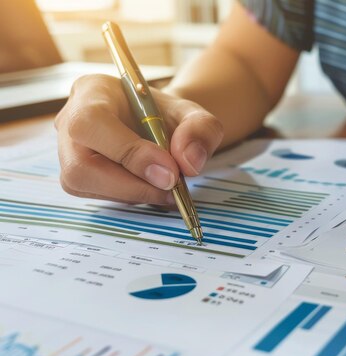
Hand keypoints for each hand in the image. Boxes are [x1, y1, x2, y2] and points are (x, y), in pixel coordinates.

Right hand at [55, 74, 222, 204]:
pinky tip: (152, 188)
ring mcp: (67, 150)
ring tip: (167, 188)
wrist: (158, 125)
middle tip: (171, 187)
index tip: (169, 171)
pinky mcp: (75, 176)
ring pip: (84, 184)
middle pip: (80, 165)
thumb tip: (188, 163)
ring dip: (133, 194)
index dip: (128, 152)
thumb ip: (200, 130)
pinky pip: (95, 195)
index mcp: (92, 91)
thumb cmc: (168, 115)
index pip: (92, 122)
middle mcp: (69, 119)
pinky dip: (129, 197)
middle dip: (131, 184)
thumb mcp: (194, 114)